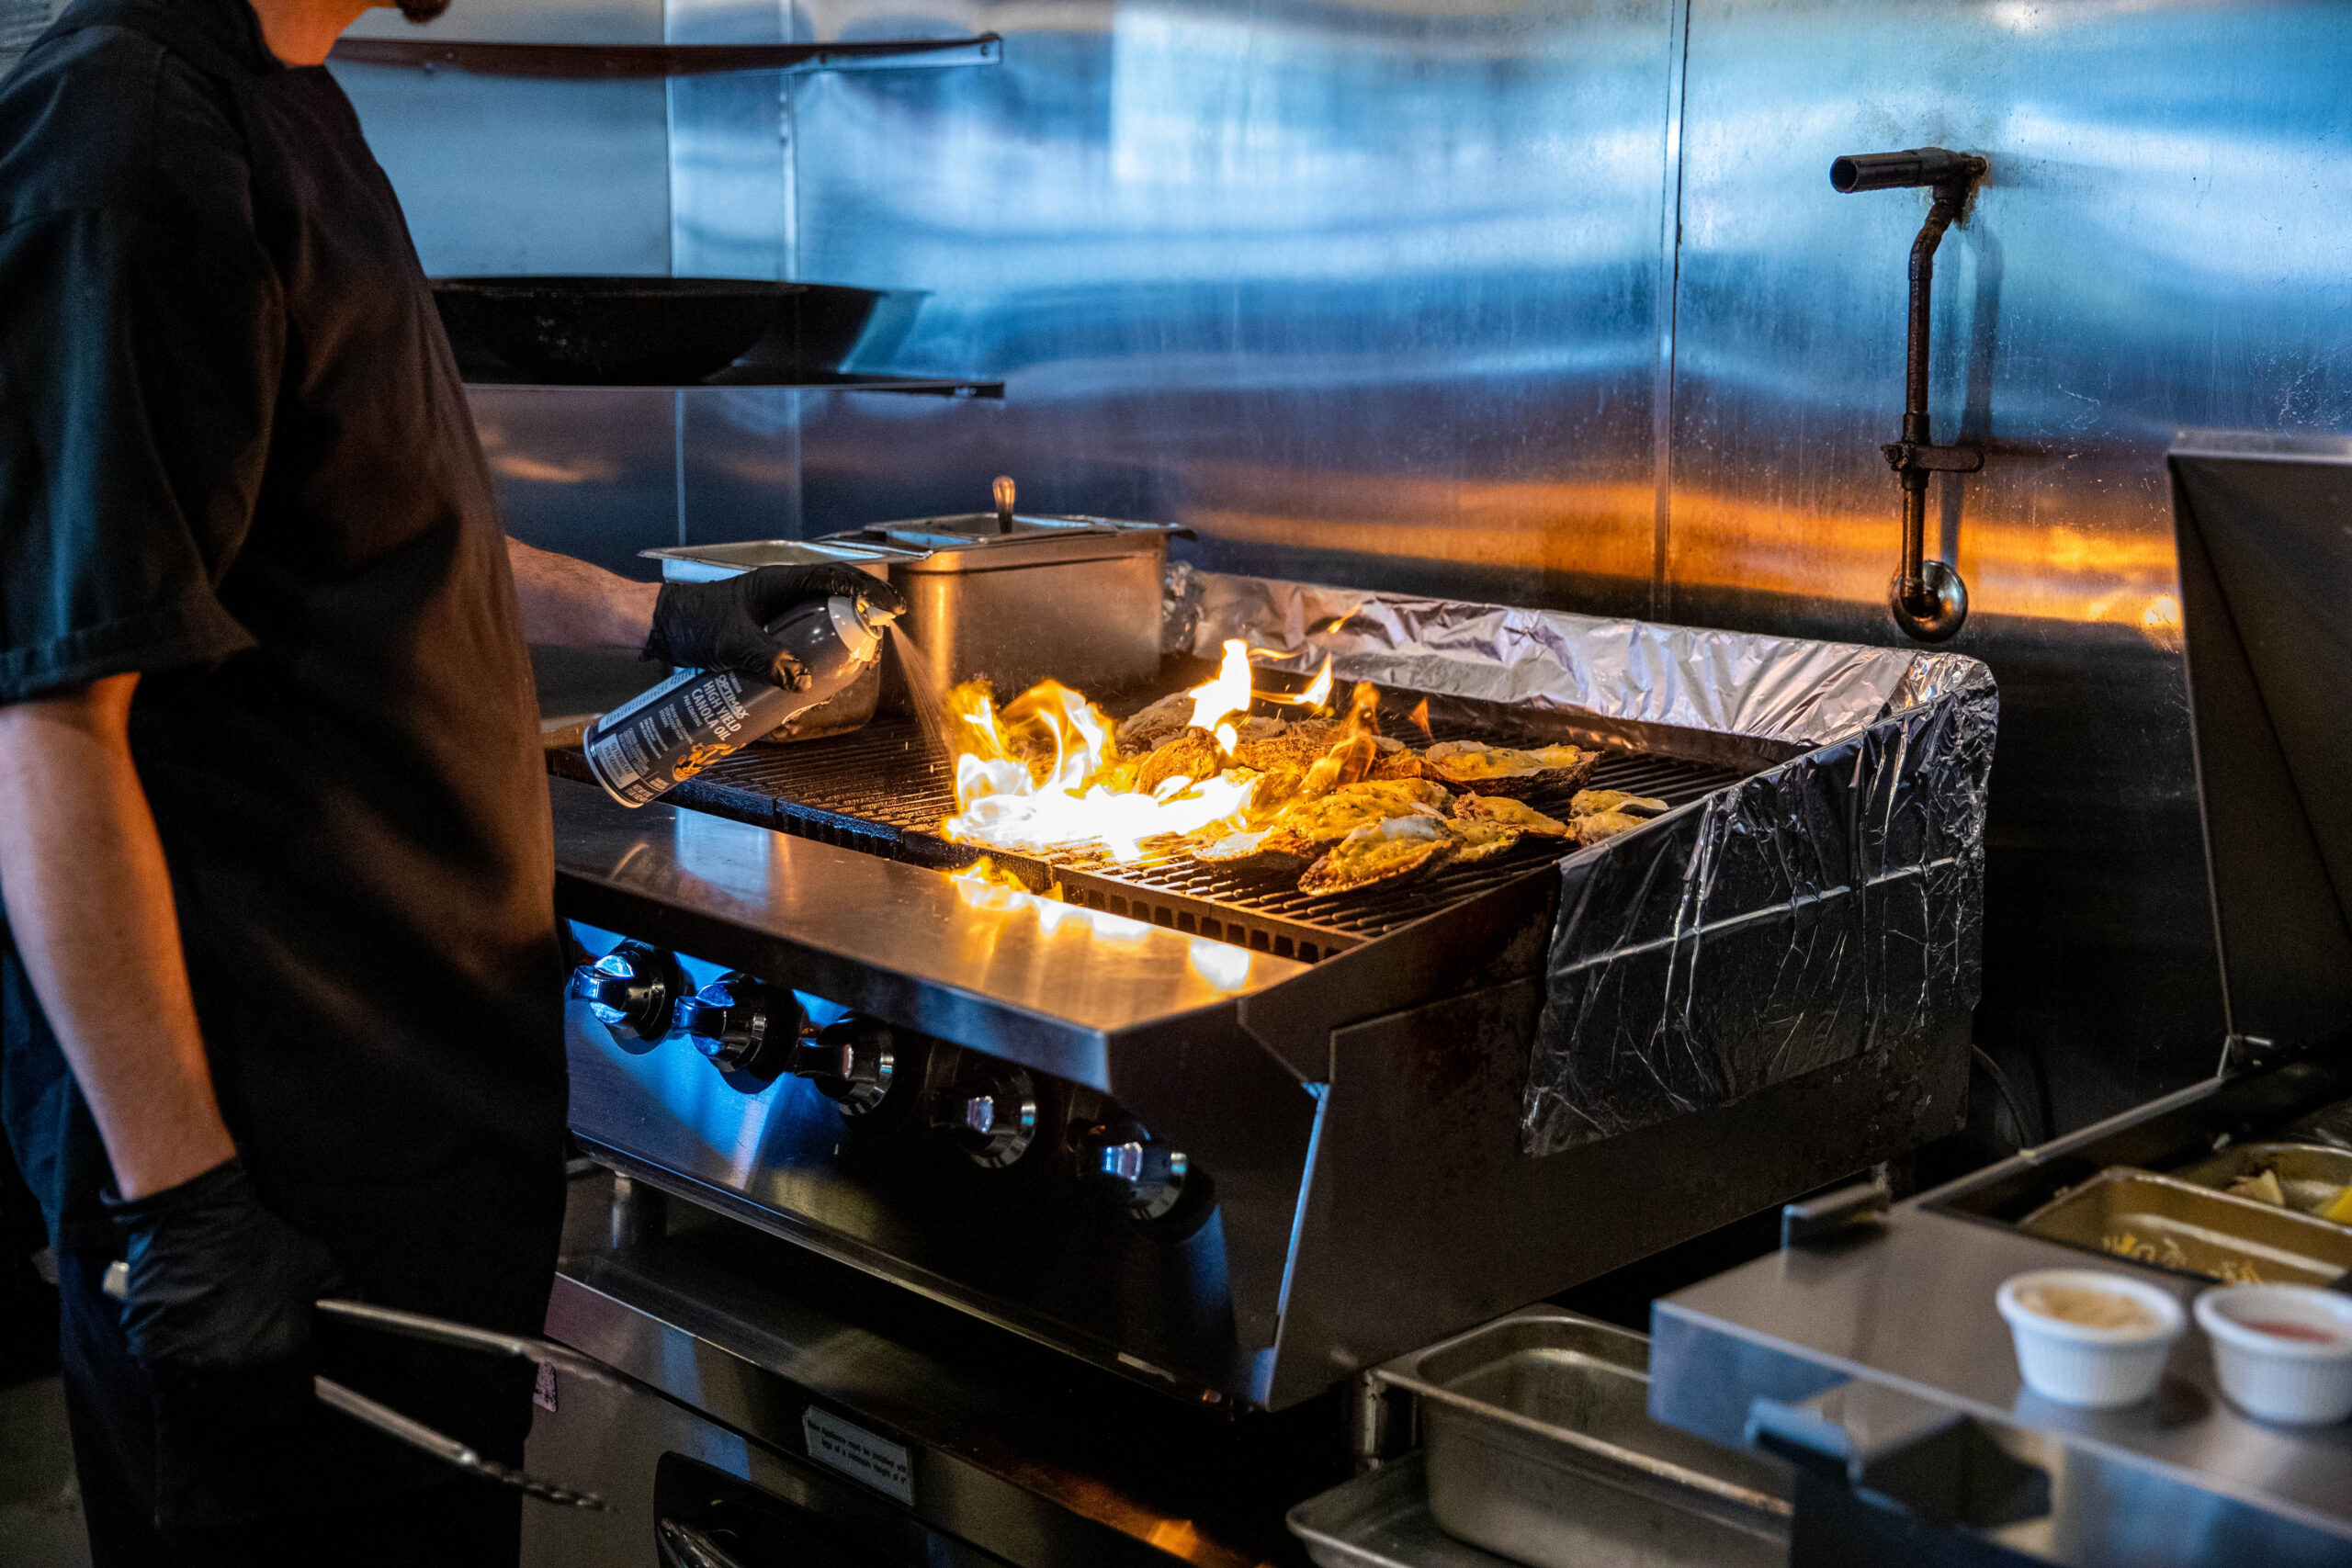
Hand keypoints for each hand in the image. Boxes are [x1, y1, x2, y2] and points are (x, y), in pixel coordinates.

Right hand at [106, 1157, 341, 1531]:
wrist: (196, 1221)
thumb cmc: (257, 1244)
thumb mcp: (319, 1271)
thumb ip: (344, 1305)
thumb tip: (366, 1329)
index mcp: (276, 1354)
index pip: (290, 1403)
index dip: (295, 1396)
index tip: (294, 1387)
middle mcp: (230, 1369)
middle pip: (247, 1410)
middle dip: (258, 1398)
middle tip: (261, 1376)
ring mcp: (186, 1366)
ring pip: (206, 1401)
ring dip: (220, 1389)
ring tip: (228, 1361)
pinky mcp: (151, 1354)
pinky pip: (172, 1380)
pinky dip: (185, 1371)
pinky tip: (199, 1347)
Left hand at [645, 566, 906, 689]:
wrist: (659, 626)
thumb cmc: (692, 622)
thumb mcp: (730, 642)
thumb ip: (767, 659)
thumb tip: (805, 683)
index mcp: (779, 582)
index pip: (835, 577)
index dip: (868, 591)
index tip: (892, 610)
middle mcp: (782, 593)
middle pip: (835, 595)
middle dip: (864, 611)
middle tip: (885, 633)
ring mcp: (774, 611)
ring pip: (820, 615)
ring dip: (843, 630)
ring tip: (861, 655)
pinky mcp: (765, 630)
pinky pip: (801, 634)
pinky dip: (818, 648)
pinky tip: (824, 671)